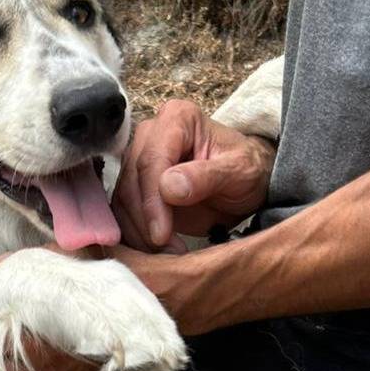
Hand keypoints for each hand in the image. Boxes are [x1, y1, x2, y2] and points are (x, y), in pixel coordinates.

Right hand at [114, 99, 275, 248]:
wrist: (244, 183)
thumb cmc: (247, 170)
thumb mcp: (239, 171)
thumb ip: (206, 176)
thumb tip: (168, 187)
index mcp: (177, 118)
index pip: (152, 160)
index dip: (152, 200)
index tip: (160, 233)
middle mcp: (151, 134)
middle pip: (132, 181)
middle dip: (144, 221)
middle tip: (164, 249)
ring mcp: (138, 159)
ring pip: (122, 199)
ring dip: (137, 232)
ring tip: (165, 252)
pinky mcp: (134, 185)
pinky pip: (123, 212)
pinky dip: (135, 234)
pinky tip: (154, 250)